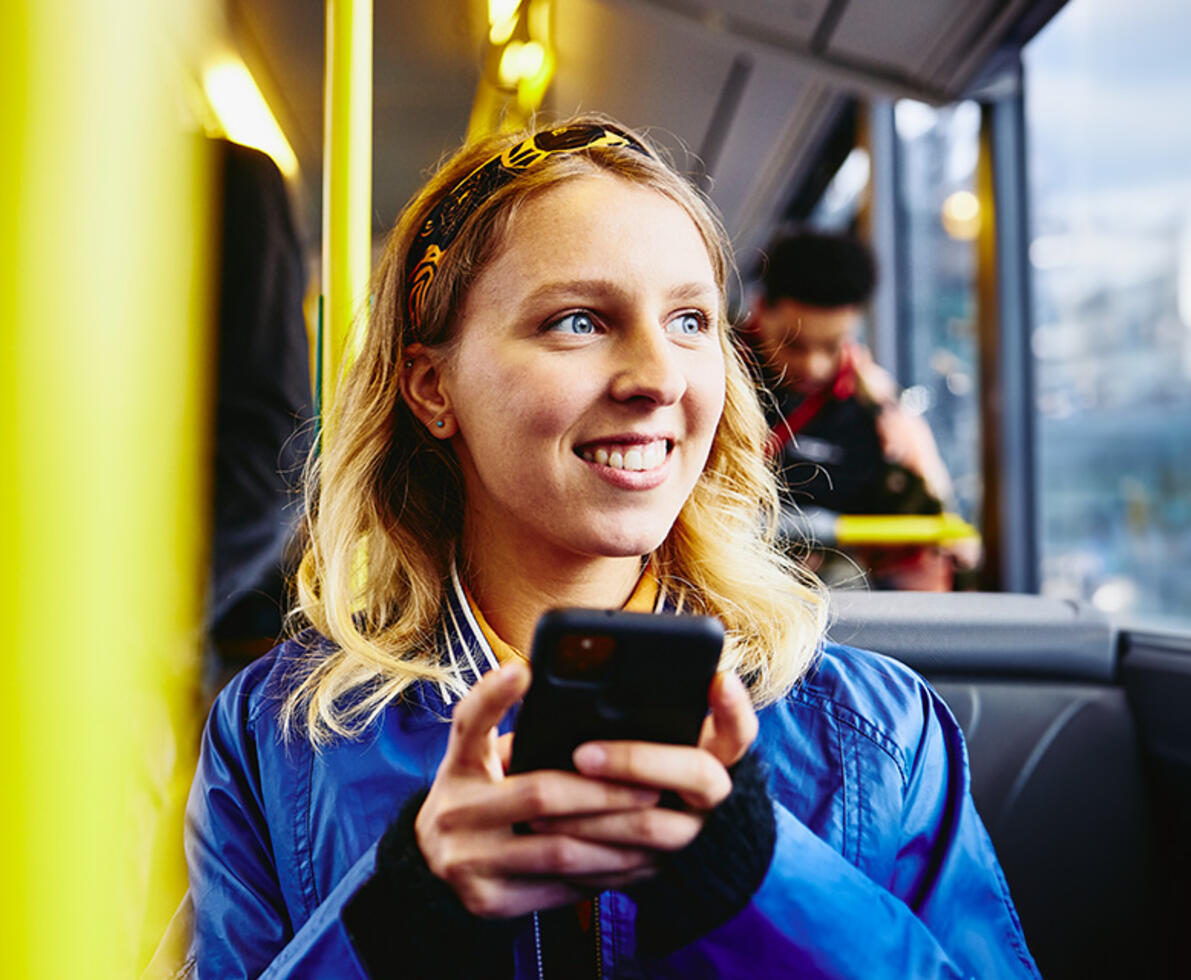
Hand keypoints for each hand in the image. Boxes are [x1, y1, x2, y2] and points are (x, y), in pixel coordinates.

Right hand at [414, 662, 663, 917]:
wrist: (431, 865)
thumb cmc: (478, 794)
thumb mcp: (481, 758)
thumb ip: (521, 739)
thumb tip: (593, 714)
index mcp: (457, 764)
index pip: (469, 721)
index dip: (494, 694)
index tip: (523, 668)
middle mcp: (453, 811)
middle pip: (541, 795)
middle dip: (604, 792)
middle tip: (650, 786)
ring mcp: (466, 861)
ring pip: (557, 851)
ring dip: (614, 840)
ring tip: (653, 827)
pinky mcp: (487, 902)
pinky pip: (558, 889)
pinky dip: (600, 875)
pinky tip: (632, 863)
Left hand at [527, 671, 758, 871]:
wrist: (664, 826)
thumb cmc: (648, 753)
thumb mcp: (656, 728)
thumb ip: (639, 708)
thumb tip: (580, 678)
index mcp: (719, 752)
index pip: (740, 728)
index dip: (733, 707)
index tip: (717, 679)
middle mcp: (714, 795)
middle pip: (698, 775)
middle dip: (636, 761)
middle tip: (582, 754)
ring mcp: (692, 835)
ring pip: (654, 828)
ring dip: (597, 816)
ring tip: (546, 802)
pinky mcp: (662, 870)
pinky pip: (626, 867)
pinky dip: (584, 851)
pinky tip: (546, 834)